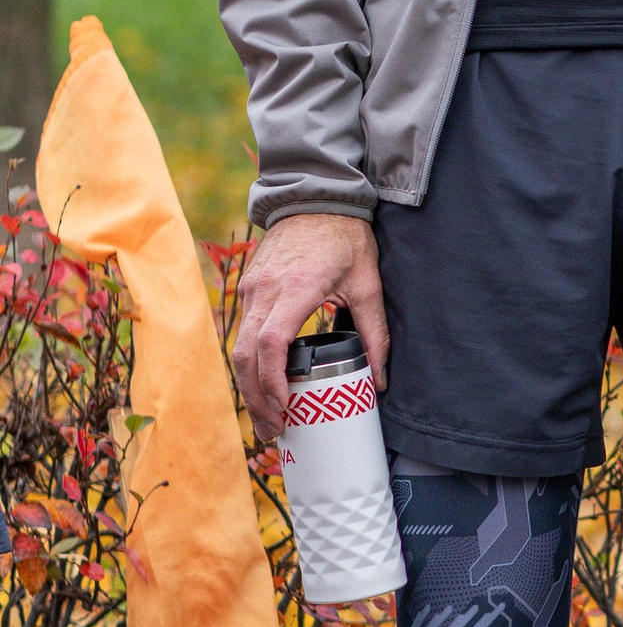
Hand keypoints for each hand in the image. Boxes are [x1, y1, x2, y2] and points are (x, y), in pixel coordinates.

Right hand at [232, 211, 385, 439]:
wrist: (315, 195)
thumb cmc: (345, 237)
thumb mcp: (369, 282)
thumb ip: (375, 331)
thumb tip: (381, 380)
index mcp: (296, 288)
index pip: (271, 342)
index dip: (273, 381)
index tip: (285, 408)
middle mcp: (265, 290)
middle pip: (246, 354)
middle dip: (256, 398)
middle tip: (274, 431)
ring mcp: (251, 287)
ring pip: (237, 347)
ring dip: (249, 387)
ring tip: (267, 418)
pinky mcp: (247, 287)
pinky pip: (241, 332)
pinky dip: (248, 365)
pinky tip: (262, 386)